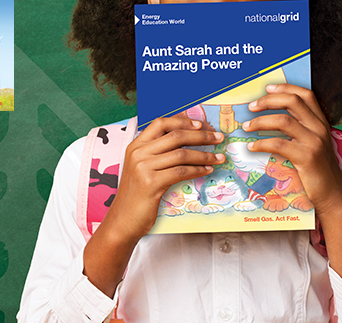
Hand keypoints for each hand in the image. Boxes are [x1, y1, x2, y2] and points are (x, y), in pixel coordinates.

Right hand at [83, 116, 223, 297]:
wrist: (123, 220)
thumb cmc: (136, 195)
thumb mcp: (141, 168)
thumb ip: (157, 153)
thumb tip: (185, 140)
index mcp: (135, 145)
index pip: (160, 123)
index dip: (182, 121)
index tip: (201, 124)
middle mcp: (138, 153)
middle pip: (175, 136)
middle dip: (201, 135)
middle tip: (218, 137)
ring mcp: (143, 167)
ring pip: (181, 154)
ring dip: (204, 155)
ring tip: (219, 157)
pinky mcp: (151, 183)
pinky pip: (181, 171)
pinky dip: (197, 170)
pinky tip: (207, 170)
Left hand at [244, 84, 341, 214]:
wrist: (333, 195)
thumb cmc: (317, 171)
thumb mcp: (312, 145)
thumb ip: (299, 131)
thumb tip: (271, 119)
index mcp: (321, 122)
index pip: (306, 95)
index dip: (286, 88)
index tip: (267, 88)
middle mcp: (319, 128)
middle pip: (292, 101)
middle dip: (268, 101)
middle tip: (251, 107)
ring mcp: (314, 142)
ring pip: (282, 120)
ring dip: (260, 122)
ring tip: (246, 126)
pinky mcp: (307, 157)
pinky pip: (278, 143)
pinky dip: (261, 143)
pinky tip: (252, 147)